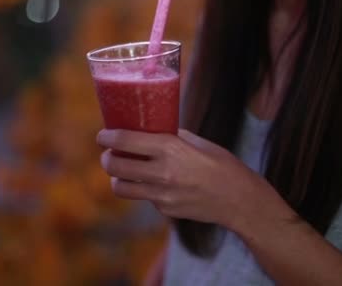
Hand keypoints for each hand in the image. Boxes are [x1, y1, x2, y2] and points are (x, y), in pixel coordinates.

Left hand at [97, 129, 294, 232]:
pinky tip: (155, 184)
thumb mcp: (196, 142)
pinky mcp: (165, 210)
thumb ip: (169, 137)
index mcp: (170, 148)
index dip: (106, 137)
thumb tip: (147, 130)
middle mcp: (162, 173)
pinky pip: (143, 198)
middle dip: (106, 158)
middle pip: (114, 166)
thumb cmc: (221, 164)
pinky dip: (143, 190)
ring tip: (123, 171)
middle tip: (109, 154)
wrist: (239, 199)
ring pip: (120, 188)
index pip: (124, 141)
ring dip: (116, 178)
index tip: (102, 135)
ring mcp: (162, 195)